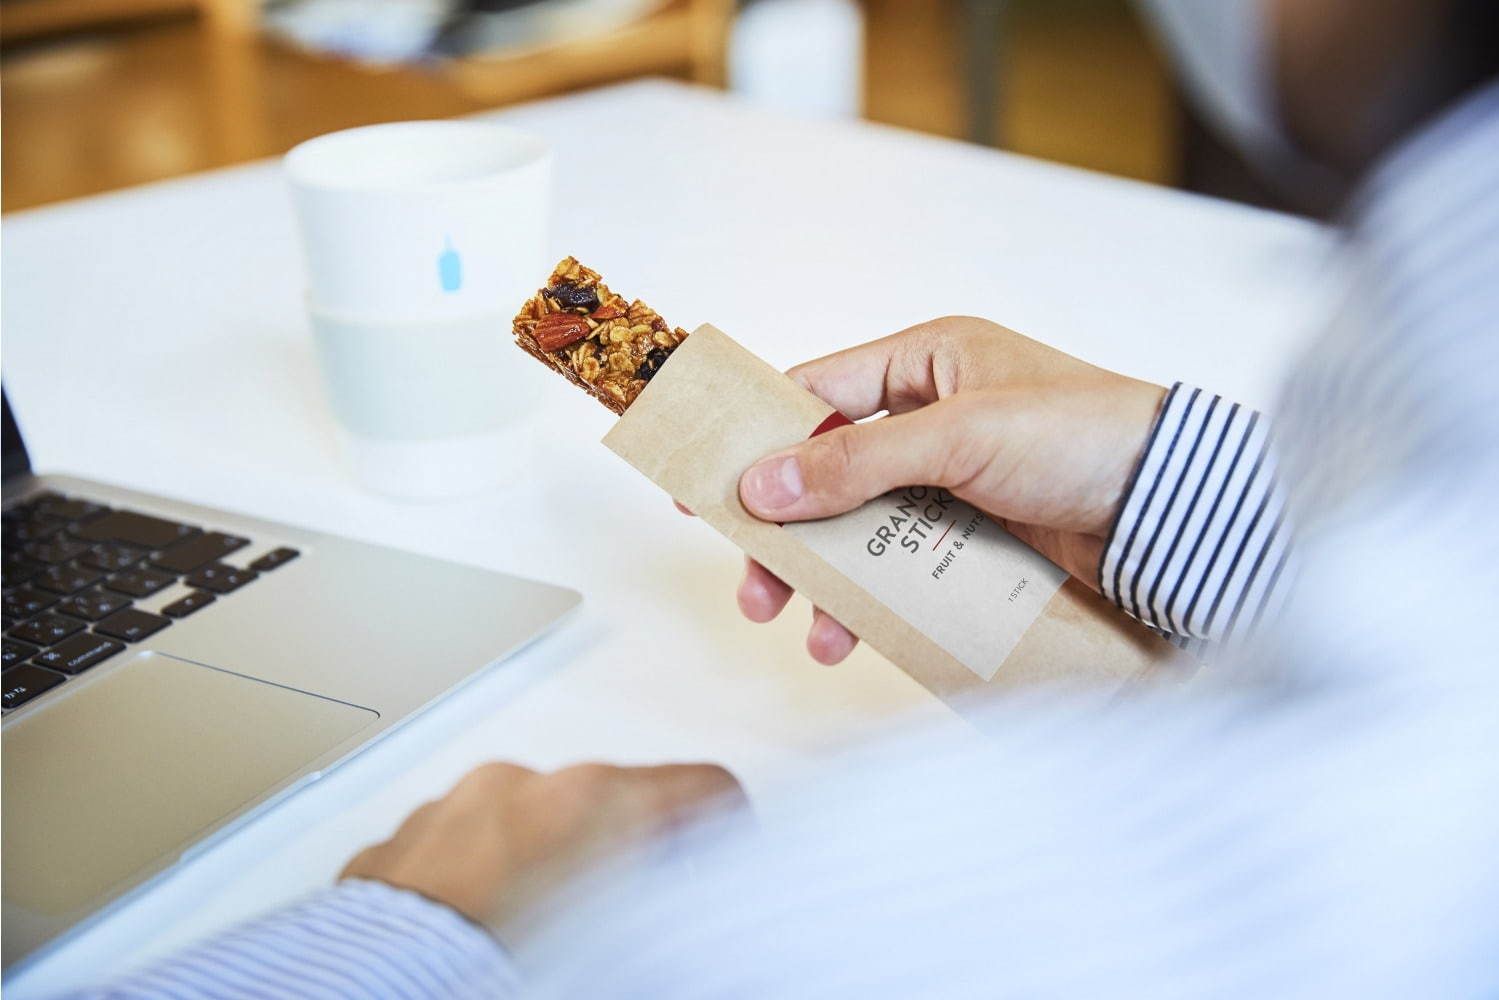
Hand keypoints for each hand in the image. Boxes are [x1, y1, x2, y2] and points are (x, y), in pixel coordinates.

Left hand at [341, 761, 743, 930]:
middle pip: (608, 807)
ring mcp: (447, 812)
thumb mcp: (618, 953)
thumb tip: (686, 936)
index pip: (702, 790)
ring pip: (525, 826)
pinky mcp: (390, 849)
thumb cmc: (487, 978)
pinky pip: (457, 853)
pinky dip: (478, 885)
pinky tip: (478, 939)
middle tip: (632, 913)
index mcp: (590, 806)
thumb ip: (661, 926)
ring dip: (544, 869)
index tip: (732, 854)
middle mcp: (518, 790)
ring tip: (542, 937)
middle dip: (625, 855)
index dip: (728, 829)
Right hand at [719, 316, 1165, 663]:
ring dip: (829, 576)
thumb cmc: (1083, 436)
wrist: (1177, 505)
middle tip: (755, 585)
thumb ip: (858, 463)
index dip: (756, 435)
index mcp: (929, 362)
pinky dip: (878, 595)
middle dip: (788, 532)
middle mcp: (936, 415)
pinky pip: (906, 563)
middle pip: (829, 473)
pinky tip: (858, 634)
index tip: (700, 481)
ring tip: (810, 630)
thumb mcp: (961, 437)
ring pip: (863, 527)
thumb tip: (762, 485)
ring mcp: (956, 479)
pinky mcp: (980, 533)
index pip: (817, 393)